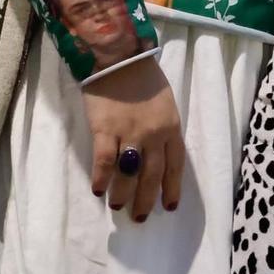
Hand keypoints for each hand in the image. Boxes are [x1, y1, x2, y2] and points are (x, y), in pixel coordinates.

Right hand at [84, 59, 184, 221]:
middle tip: (139, 217)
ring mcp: (130, 132)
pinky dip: (101, 178)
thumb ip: (163, 128)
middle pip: (152, 176)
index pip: (175, 165)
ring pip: (129, 174)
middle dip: (146, 200)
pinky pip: (104, 161)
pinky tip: (98, 189)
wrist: (120, 56)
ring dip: (123, 194)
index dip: (172, 188)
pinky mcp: (105, 129)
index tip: (169, 207)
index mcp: (171, 127)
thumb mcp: (165, 103)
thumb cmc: (144, 77)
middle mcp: (154, 134)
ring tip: (118, 206)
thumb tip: (155, 154)